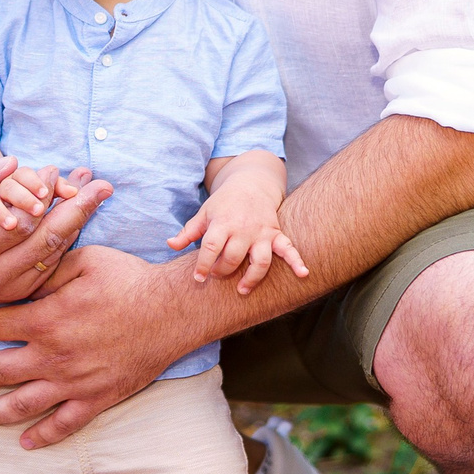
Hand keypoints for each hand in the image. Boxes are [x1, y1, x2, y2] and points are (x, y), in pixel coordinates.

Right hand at [0, 153, 111, 306]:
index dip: (41, 196)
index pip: (19, 225)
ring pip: (53, 255)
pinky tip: (80, 213)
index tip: (54, 169)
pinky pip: (51, 265)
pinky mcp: (19, 293)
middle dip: (76, 209)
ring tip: (96, 192)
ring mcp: (7, 290)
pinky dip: (67, 237)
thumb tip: (10, 164)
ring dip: (77, 222)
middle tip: (100, 184)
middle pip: (45, 242)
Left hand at [0, 245, 197, 447]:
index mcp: (45, 320)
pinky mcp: (98, 399)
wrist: (172, 311)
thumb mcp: (83, 260)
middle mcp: (52, 357)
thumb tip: (20, 274)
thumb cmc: (129, 279)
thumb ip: (47, 271)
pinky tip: (26, 443)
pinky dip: (43, 436)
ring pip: (23, 405)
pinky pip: (65, 424)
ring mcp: (74, 382)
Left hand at [168, 180, 309, 294]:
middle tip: (217, 276)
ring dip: (252, 278)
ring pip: (260, 260)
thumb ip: (188, 232)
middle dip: (223, 271)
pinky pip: (289, 248)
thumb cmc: (224, 203)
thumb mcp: (204, 213)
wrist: (251, 184)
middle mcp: (243, 229)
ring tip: (242, 290)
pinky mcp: (276, 234)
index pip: (211, 248)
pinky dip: (297, 261)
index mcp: (222, 223)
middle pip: (233, 257)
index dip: (203, 265)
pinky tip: (304, 274)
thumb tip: (170, 245)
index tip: (198, 278)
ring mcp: (261, 233)